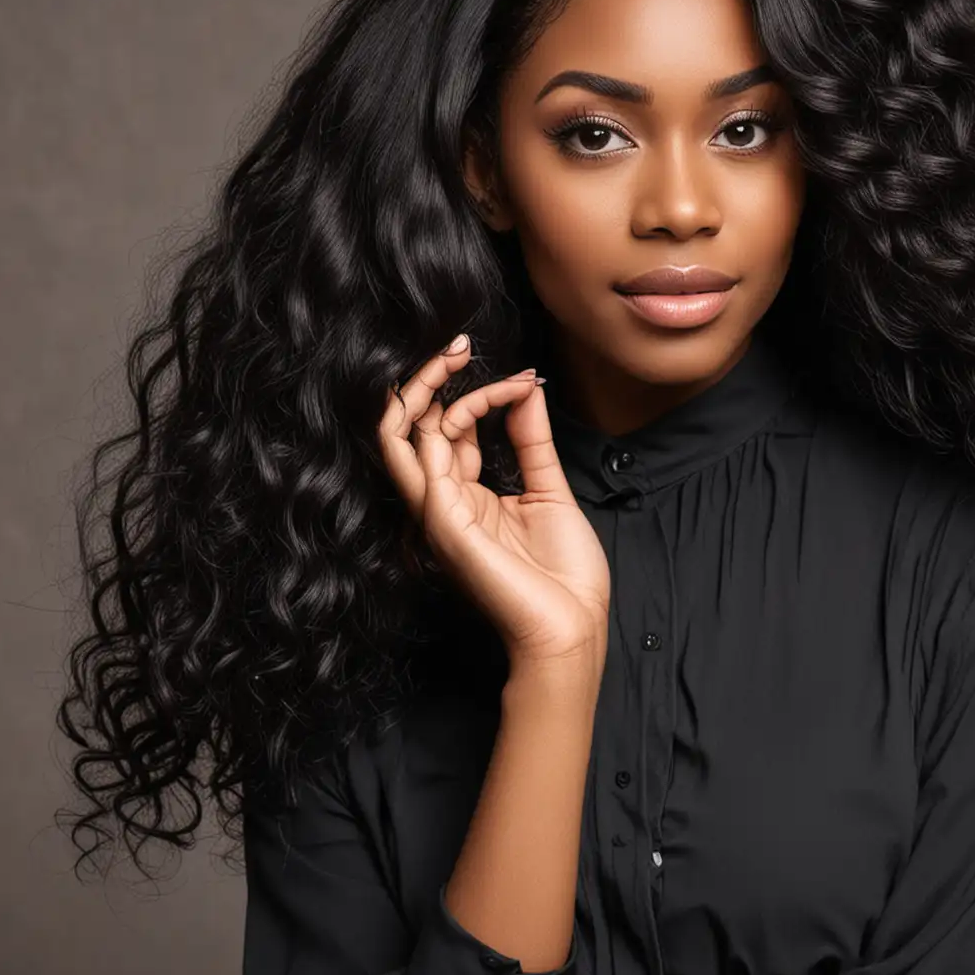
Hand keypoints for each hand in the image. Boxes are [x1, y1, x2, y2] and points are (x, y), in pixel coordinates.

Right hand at [378, 335, 609, 668]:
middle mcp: (443, 503)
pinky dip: (458, 415)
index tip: (522, 377)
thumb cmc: (564, 576)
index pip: (445, 430)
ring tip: (458, 354)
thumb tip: (525, 388)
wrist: (572, 629)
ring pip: (402, 435)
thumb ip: (532, 440)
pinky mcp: (445, 523)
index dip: (474, 393)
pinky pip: (427, 459)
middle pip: (410, 427)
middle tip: (458, 345)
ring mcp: (438, 514)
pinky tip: (495, 396)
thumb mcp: (549, 490)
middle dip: (427, 379)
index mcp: (466, 497)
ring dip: (429, 386)